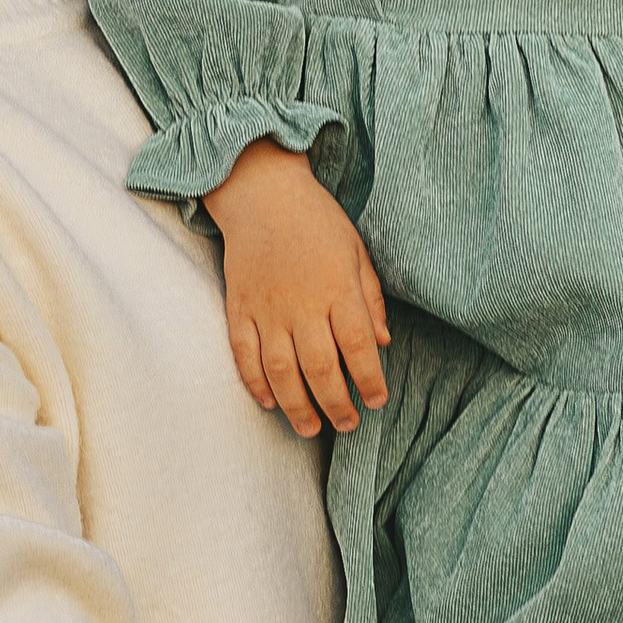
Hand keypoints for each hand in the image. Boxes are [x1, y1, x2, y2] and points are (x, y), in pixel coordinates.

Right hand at [205, 139, 390, 438]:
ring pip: (281, 371)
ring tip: (309, 428)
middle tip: (346, 425)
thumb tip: (383, 343)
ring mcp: (266, 308)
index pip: (359, 347)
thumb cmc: (316, 221)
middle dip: (336, 405)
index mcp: (337, 288)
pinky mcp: (239, 307)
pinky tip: (270, 402)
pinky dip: (256, 383)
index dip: (370, 381)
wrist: (261, 193)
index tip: (376, 401)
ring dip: (297, 406)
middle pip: (321, 368)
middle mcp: (302, 303)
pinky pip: (245, 354)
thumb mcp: (356, 252)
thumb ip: (369, 300)